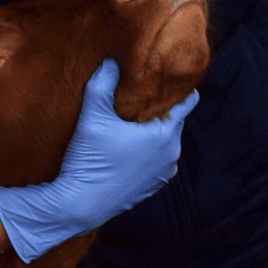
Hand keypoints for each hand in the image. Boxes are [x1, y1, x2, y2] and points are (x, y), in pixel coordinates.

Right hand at [0, 59, 199, 262]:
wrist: (80, 205)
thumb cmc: (90, 161)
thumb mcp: (93, 119)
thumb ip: (101, 86)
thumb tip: (110, 62)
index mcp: (165, 135)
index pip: (187, 103)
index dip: (177, 88)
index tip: (165, 78)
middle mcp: (172, 155)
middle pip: (173, 122)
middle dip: (158, 110)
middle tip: (138, 98)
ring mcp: (163, 173)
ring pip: (164, 142)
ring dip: (151, 133)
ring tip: (129, 125)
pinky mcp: (152, 187)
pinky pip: (155, 161)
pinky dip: (146, 153)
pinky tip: (125, 149)